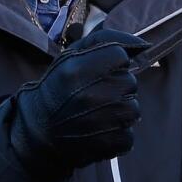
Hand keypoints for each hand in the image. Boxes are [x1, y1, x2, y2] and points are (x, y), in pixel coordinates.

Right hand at [11, 28, 147, 178]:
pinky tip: (97, 132)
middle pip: (129, 81)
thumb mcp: (71, 56)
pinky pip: (128, 134)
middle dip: (116, 87)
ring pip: (133, 108)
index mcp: (79, 69)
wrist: (39, 133)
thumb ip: (105, 39)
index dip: (110, 64)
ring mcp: (104, 120)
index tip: (95, 74)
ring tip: (96, 115)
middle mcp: (93, 93)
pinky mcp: (112, 142)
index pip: (119, 56)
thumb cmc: (58, 89)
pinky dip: (116, 135)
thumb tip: (142, 43)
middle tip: (94, 96)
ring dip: (118, 111)